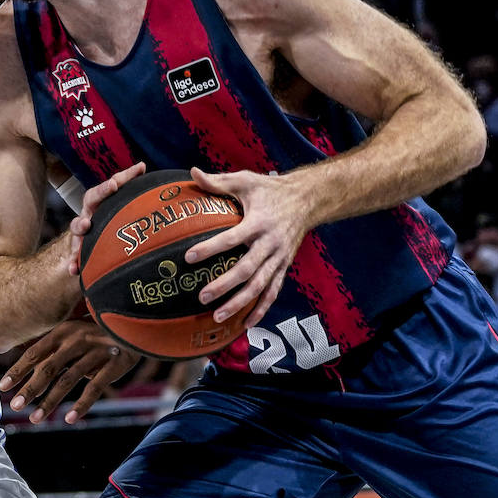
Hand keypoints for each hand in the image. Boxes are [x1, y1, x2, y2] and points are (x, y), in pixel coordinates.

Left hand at [0, 317, 139, 423]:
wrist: (135, 323)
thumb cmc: (98, 330)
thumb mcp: (73, 331)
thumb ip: (53, 347)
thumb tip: (27, 366)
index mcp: (63, 331)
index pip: (35, 352)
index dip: (18, 370)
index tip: (3, 386)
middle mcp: (76, 340)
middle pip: (48, 368)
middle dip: (30, 389)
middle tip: (15, 406)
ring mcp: (95, 353)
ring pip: (67, 380)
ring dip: (49, 401)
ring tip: (35, 418)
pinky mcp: (112, 365)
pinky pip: (94, 388)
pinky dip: (81, 405)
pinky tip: (70, 419)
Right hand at [65, 162, 146, 273]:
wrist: (98, 238)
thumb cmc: (112, 213)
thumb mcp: (120, 199)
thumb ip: (129, 182)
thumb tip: (142, 165)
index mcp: (99, 200)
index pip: (103, 189)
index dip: (107, 187)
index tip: (115, 184)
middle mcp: (89, 212)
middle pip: (88, 205)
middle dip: (94, 203)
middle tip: (92, 216)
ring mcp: (82, 231)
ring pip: (77, 227)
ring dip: (80, 227)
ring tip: (85, 228)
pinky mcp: (79, 250)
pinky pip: (74, 256)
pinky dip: (73, 262)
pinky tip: (73, 270)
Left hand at [182, 165, 314, 328]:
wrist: (308, 199)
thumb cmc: (269, 189)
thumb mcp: (245, 180)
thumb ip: (218, 182)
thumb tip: (192, 173)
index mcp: (259, 222)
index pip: (232, 238)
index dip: (211, 248)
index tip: (189, 257)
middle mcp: (271, 243)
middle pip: (247, 269)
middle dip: (224, 285)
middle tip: (202, 296)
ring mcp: (279, 258)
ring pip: (260, 286)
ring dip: (239, 303)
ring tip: (217, 316)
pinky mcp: (284, 267)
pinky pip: (272, 292)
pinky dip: (260, 309)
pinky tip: (245, 324)